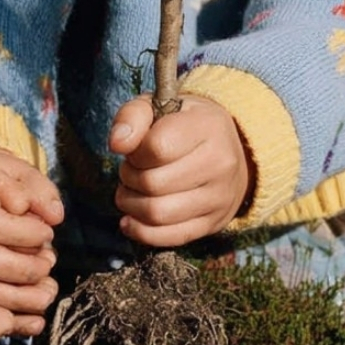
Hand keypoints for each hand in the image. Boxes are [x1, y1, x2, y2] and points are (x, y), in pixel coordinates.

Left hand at [109, 93, 251, 247]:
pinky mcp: (214, 223)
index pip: (157, 148)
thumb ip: (132, 117)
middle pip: (153, 184)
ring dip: (131, 205)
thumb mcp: (158, 107)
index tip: (136, 151)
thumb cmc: (184, 125)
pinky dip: (141, 232)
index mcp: (208, 126)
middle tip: (130, 171)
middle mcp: (220, 163)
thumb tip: (117, 144)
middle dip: (128, 179)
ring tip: (131, 192)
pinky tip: (131, 219)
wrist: (228, 150)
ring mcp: (220, 197)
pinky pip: (170, 238)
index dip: (134, 153)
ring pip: (158, 214)